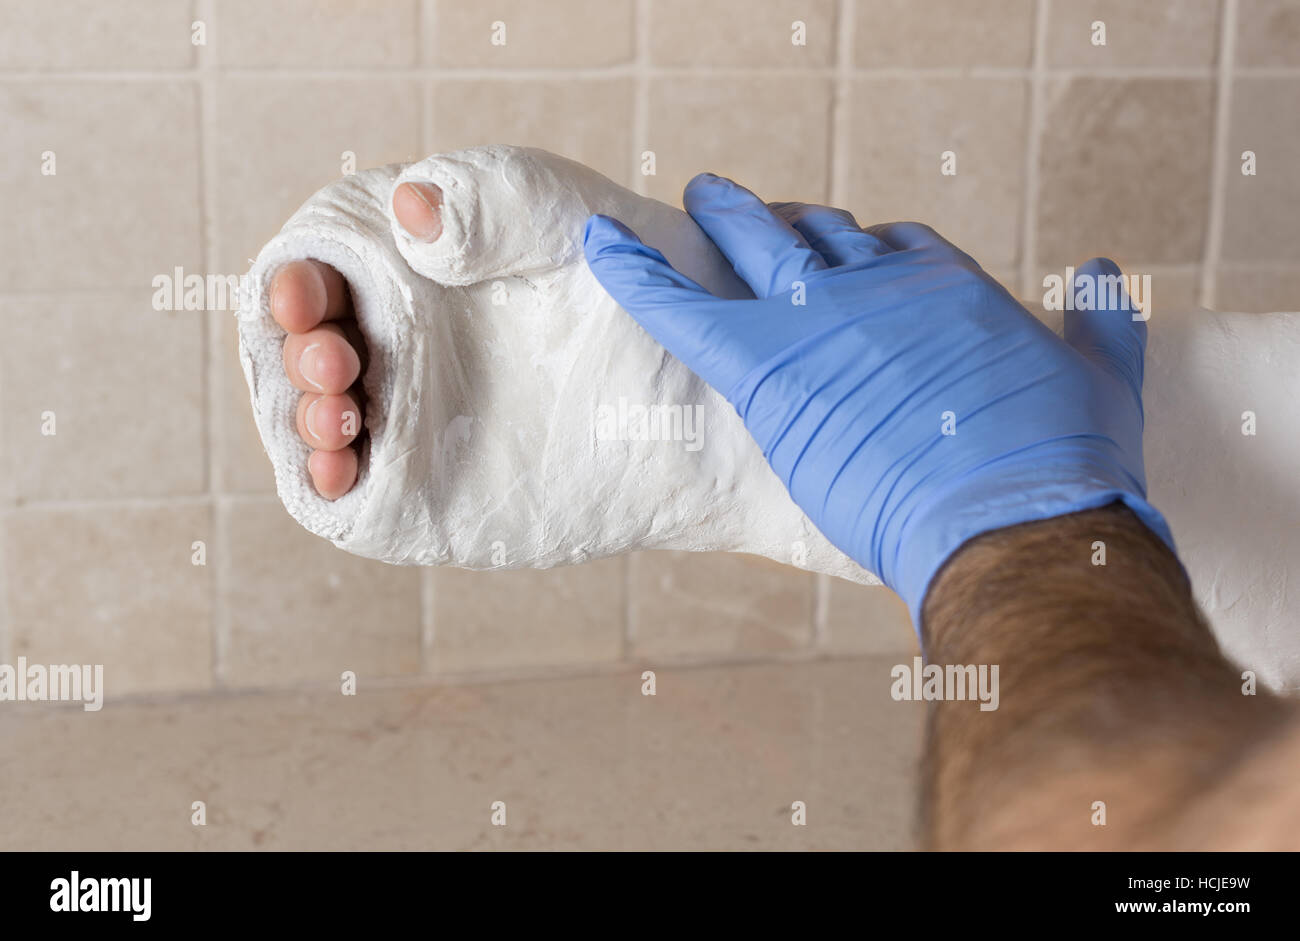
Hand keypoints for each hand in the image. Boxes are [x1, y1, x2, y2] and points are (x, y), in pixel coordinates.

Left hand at [583, 173, 1176, 630]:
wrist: (1017, 518)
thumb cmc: (1063, 466)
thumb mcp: (1104, 381)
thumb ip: (1103, 325)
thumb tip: (1109, 274)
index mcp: (948, 290)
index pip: (890, 248)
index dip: (864, 249)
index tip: (847, 252)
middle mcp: (881, 288)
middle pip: (820, 235)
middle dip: (790, 220)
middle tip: (759, 212)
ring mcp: (822, 320)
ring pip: (756, 249)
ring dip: (725, 220)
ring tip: (701, 197)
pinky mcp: (770, 369)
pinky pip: (684, 304)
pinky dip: (637, 271)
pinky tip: (601, 244)